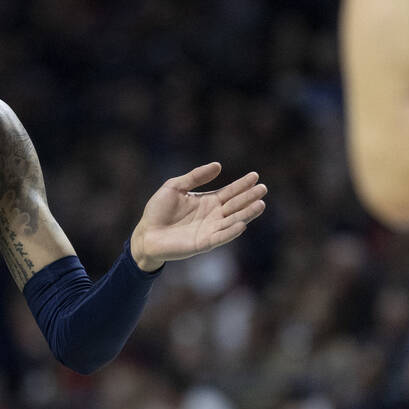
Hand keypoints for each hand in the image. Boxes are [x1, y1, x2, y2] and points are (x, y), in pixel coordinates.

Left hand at [130, 162, 266, 271]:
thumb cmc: (158, 210)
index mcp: (207, 202)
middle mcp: (213, 216)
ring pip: (233, 221)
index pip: (230, 192)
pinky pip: (221, 237)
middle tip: (263, 188)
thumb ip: (195, 176)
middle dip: (249, 197)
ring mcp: (210, 230)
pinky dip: (231, 231)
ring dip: (247, 214)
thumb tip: (218, 165)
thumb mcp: (175, 186)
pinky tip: (242, 224)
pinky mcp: (203, 243)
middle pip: (235, 205)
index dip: (242, 185)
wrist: (146, 233)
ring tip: (260, 204)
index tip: (255, 176)